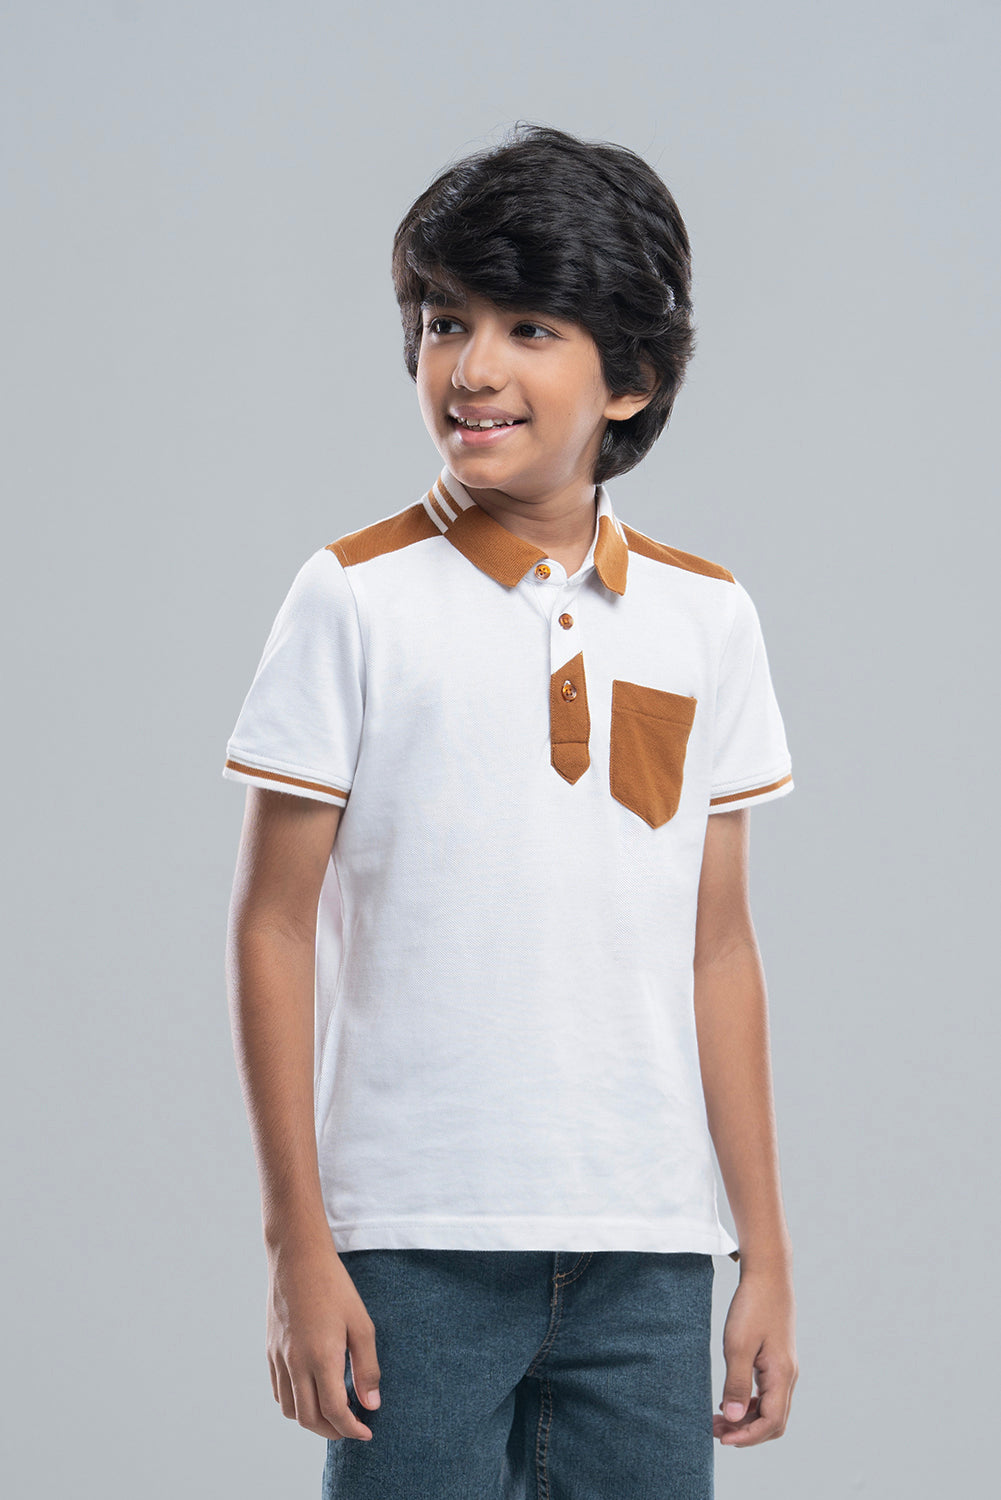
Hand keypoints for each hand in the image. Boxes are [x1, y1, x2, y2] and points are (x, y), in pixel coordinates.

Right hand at [266, 1235, 381, 1441]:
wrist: (297, 1258)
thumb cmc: (334, 1287)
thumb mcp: (361, 1324)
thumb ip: (367, 1367)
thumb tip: (372, 1404)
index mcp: (321, 1357)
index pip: (334, 1412)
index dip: (352, 1429)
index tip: (366, 1432)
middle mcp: (296, 1363)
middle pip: (310, 1419)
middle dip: (333, 1431)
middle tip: (352, 1427)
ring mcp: (280, 1358)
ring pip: (290, 1410)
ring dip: (311, 1421)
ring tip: (333, 1413)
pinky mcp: (270, 1351)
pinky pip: (278, 1391)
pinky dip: (294, 1404)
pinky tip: (311, 1393)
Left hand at [713, 1264, 797, 1446]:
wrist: (768, 1274)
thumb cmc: (752, 1306)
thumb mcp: (738, 1345)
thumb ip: (736, 1384)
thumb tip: (733, 1419)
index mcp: (782, 1374)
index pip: (772, 1422)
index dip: (748, 1436)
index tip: (723, 1439)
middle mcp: (788, 1375)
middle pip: (773, 1420)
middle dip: (746, 1432)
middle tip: (716, 1431)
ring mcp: (784, 1367)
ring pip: (770, 1407)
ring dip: (747, 1418)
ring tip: (718, 1419)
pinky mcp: (776, 1358)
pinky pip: (766, 1392)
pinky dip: (749, 1402)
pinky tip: (730, 1399)